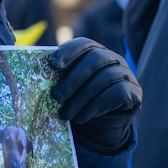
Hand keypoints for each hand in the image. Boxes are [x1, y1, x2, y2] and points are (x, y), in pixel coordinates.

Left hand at [48, 37, 141, 154]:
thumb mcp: (69, 88)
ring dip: (81, 98)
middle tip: (55, 97)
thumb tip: (32, 76)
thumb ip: (57, 78)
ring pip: (105, 78)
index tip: (51, 64)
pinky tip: (82, 117)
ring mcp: (126, 73)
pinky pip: (117, 93)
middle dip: (72, 79)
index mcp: (95, 52)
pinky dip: (96, 106)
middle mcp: (113, 58)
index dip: (68, 51)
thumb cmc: (81, 101)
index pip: (83, 44)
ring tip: (65, 114)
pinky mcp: (134, 92)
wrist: (103, 123)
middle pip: (95, 59)